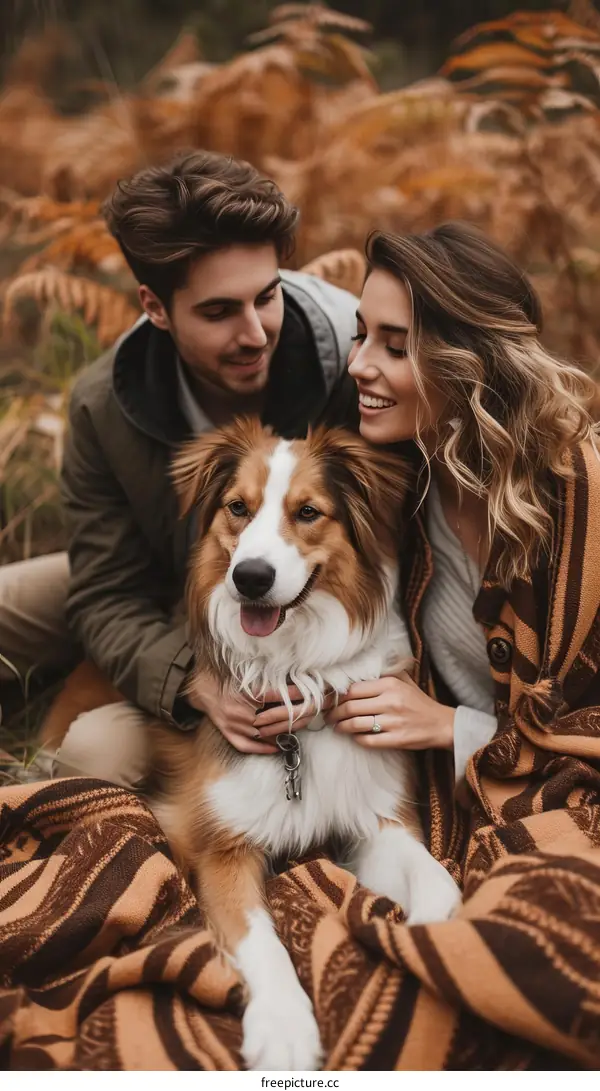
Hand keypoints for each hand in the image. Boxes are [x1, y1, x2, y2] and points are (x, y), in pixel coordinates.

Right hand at [186, 672, 330, 753]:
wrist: (203, 688)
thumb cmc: (229, 679)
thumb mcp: (250, 676)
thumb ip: (269, 679)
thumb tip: (295, 684)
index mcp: (248, 695)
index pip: (281, 697)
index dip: (299, 696)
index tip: (314, 695)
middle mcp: (241, 712)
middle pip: (276, 719)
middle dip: (297, 715)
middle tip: (313, 712)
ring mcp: (234, 725)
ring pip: (265, 734)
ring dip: (284, 732)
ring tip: (300, 727)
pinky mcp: (229, 733)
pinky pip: (247, 745)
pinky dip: (263, 748)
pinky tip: (276, 746)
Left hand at [324, 673, 454, 749]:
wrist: (441, 724)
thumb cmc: (418, 701)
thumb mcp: (403, 680)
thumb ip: (383, 673)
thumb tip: (356, 670)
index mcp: (390, 684)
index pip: (353, 689)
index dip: (336, 697)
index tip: (329, 701)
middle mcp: (390, 701)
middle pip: (350, 707)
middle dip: (334, 713)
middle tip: (328, 716)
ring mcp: (393, 722)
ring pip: (355, 724)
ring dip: (341, 727)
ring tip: (336, 727)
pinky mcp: (396, 739)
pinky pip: (367, 740)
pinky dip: (356, 739)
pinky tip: (353, 736)